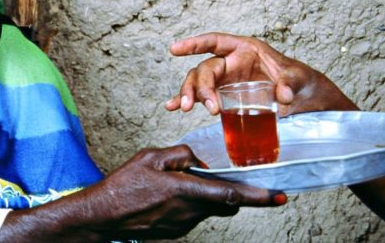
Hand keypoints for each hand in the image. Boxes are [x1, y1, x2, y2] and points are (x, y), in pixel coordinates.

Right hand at [0, 145, 285, 241]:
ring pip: (209, 209)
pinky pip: (194, 215)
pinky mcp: (176, 231)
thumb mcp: (151, 157)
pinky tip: (172, 194)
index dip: (259, 197)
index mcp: (186, 191)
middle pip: (225, 205)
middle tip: (227, 180)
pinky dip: (193, 204)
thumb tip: (197, 158)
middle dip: (232, 193)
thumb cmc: (124, 185)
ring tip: (186, 183)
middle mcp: (189, 212)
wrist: (104, 215)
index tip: (279, 196)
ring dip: (208, 197)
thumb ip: (180, 154)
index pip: (232, 196)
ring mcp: (183, 224)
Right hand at [165, 33, 357, 115]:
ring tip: (185, 108)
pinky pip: (200, 98)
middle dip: (199, 86)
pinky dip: (186, 101)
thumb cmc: (299, 81)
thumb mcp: (299, 78)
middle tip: (206, 106)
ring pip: (198, 83)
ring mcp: (225, 81)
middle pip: (205, 70)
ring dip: (189, 94)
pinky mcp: (223, 97)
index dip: (195, 43)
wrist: (303, 100)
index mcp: (244, 49)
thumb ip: (290, 83)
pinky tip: (172, 107)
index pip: (215, 42)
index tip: (176, 48)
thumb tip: (282, 95)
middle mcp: (230, 63)